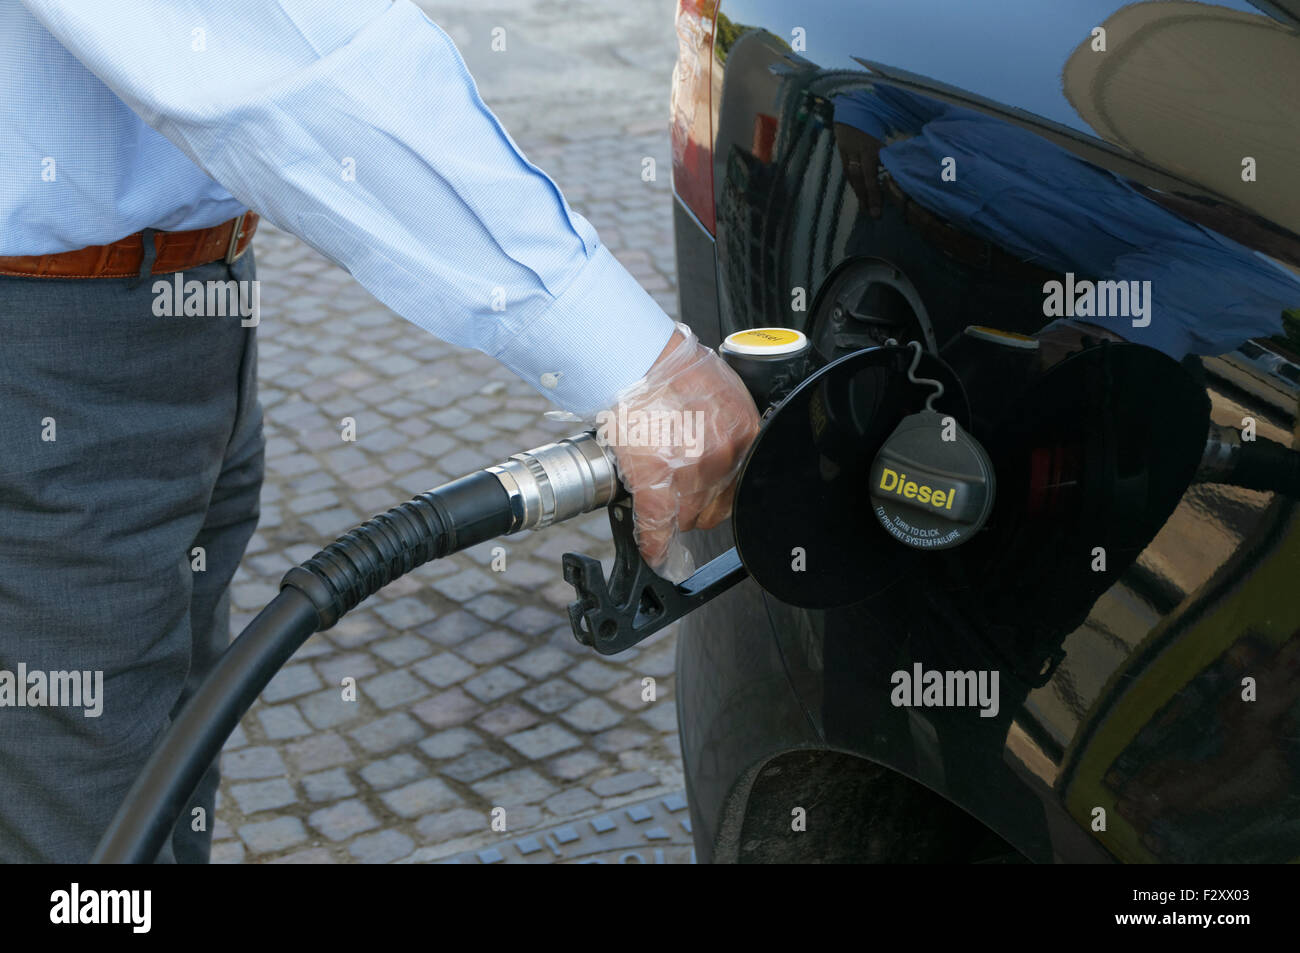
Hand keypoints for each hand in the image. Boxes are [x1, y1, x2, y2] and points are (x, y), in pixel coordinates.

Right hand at [599, 323, 759, 581]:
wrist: (639, 360)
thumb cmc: (672, 368)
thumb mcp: (722, 392)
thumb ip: (728, 423)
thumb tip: (718, 441)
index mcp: (744, 435)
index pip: (741, 482)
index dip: (722, 489)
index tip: (712, 495)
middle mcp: (723, 460)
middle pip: (716, 506)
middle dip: (699, 504)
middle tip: (679, 491)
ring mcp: (690, 477)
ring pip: (687, 518)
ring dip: (674, 516)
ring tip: (661, 504)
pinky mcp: (655, 487)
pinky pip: (657, 528)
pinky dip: (654, 544)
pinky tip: (653, 552)